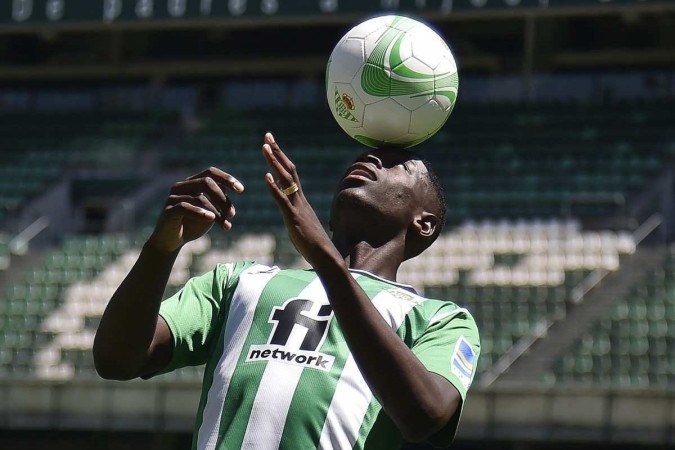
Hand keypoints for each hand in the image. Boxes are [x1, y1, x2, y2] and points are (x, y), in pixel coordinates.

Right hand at [147, 167, 243, 253]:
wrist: (172, 242)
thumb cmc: (193, 224)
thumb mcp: (211, 212)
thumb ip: (219, 202)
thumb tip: (232, 194)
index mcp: (192, 183)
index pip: (210, 173)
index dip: (226, 178)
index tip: (241, 190)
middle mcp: (181, 186)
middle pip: (207, 183)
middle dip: (223, 198)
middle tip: (232, 214)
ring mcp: (173, 197)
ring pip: (200, 199)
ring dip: (217, 213)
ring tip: (226, 225)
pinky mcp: (168, 210)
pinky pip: (185, 207)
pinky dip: (200, 213)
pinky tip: (211, 219)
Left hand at [262, 133, 340, 268]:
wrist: (325, 256)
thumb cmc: (314, 245)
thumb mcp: (301, 225)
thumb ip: (295, 215)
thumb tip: (291, 213)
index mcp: (300, 200)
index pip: (290, 174)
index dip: (280, 159)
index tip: (272, 145)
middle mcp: (300, 199)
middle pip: (288, 170)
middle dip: (277, 152)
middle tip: (267, 136)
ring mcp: (297, 207)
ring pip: (286, 180)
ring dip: (274, 163)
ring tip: (264, 148)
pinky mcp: (293, 218)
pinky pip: (283, 200)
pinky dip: (274, 188)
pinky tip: (266, 178)